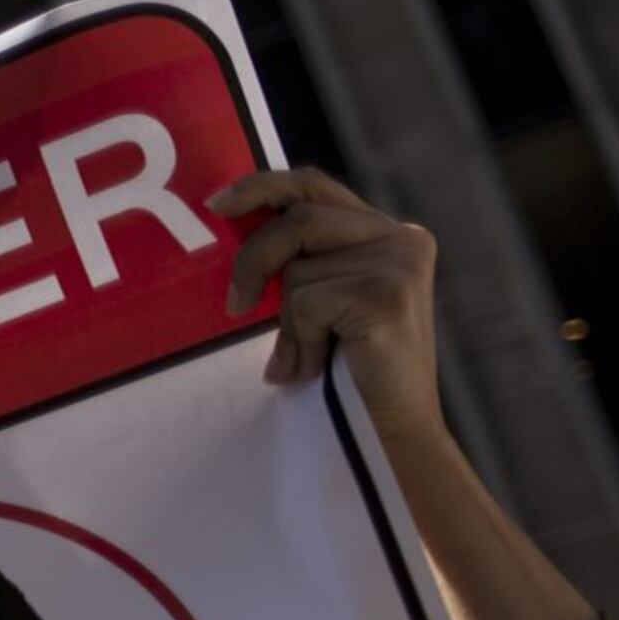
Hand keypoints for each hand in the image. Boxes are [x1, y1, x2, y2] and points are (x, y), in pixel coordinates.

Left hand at [212, 168, 443, 450]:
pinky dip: (299, 340)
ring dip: (287, 320)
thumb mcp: (320, 307)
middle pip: (298, 216)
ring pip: (298, 266)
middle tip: (234, 306)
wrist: (390, 434)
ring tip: (302, 357)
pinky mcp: (389, 293)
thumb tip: (233, 227)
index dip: (263, 186)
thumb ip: (298, 264)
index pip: (316, 185)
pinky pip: (307, 301)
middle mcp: (401, 237)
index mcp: (387, 233)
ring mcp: (400, 262)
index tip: (216, 204)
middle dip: (253, 260)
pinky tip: (315, 366)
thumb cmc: (346, 374)